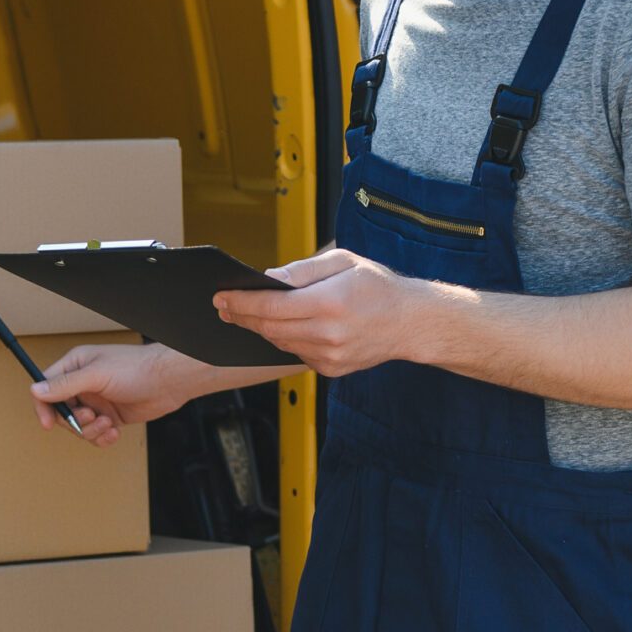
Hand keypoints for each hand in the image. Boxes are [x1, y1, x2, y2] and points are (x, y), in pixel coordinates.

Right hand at [30, 341, 203, 447]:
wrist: (168, 382)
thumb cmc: (136, 369)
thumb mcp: (96, 375)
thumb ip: (65, 385)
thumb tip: (36, 390)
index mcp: (75, 366)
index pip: (47, 388)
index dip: (44, 406)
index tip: (47, 423)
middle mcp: (84, 384)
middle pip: (63, 413)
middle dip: (76, 421)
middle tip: (91, 417)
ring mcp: (97, 402)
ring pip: (80, 427)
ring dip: (92, 431)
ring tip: (108, 424)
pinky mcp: (111, 416)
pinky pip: (96, 434)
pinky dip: (103, 437)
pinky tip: (115, 432)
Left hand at [213, 249, 426, 376]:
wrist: (411, 322)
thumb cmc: (376, 285)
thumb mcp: (342, 262)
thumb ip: (303, 270)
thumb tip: (268, 279)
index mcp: (330, 303)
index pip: (271, 307)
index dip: (241, 302)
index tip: (220, 296)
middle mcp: (329, 334)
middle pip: (269, 329)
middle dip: (242, 317)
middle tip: (223, 306)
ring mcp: (330, 356)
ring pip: (280, 343)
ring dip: (260, 329)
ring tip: (244, 315)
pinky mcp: (331, 369)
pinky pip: (296, 353)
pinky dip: (285, 339)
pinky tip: (279, 327)